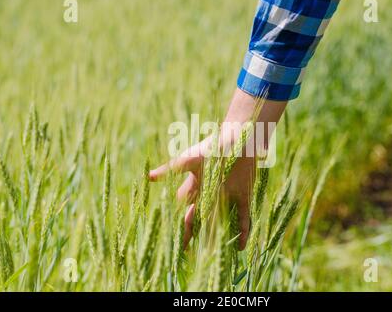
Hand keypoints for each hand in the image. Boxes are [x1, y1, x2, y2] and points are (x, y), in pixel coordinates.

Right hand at [149, 135, 254, 249]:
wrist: (239, 138)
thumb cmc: (212, 147)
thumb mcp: (189, 159)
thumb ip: (170, 170)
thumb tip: (148, 177)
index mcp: (197, 185)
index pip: (185, 207)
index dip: (179, 222)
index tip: (173, 239)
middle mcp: (211, 193)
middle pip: (201, 218)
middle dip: (193, 233)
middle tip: (188, 253)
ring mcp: (228, 195)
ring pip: (222, 220)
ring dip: (218, 235)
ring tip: (214, 254)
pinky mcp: (244, 196)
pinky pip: (244, 216)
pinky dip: (243, 231)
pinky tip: (240, 246)